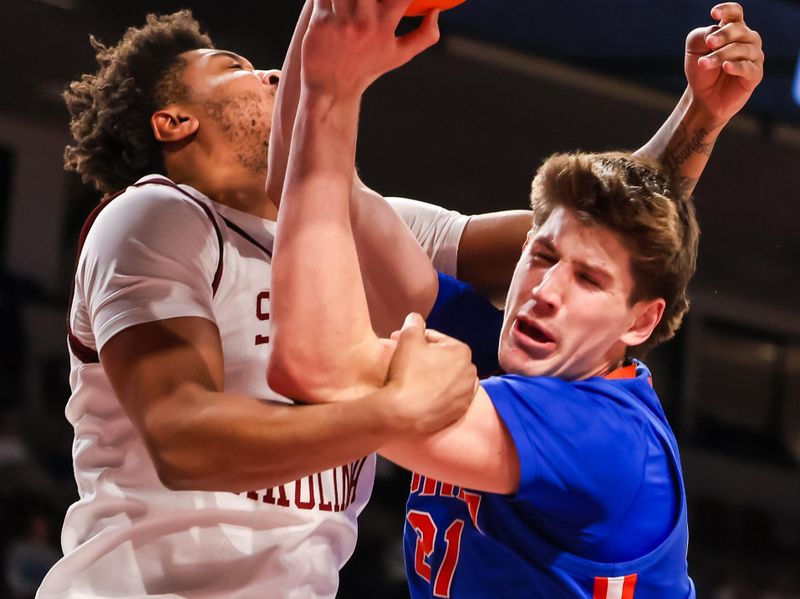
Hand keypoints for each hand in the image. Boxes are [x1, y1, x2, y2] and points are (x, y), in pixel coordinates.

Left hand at [301, 0, 439, 97]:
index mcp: (385, 28)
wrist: (331, 88)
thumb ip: (424, 36)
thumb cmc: (365, 68)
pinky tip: (333, 0)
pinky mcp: (319, 21)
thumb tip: (436, 12)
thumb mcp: (398, 56)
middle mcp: (364, 23)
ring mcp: (340, 22)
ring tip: (356, 0)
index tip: (399, 0)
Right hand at [384, 313, 477, 434]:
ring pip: (449, 377)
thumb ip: (414, 322)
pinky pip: (451, 396)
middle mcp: (471, 372)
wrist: (403, 413)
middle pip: (444, 358)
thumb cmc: (407, 372)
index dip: (416, 340)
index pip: (436, 339)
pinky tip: (425, 393)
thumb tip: (416, 319)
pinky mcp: (461, 412)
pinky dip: (440, 393)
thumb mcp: (408, 338)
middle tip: (407, 360)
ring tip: (416, 378)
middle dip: (427, 357)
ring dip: (435, 374)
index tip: (400, 343)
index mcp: (462, 351)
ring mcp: (467, 394)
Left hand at [685, 2, 763, 126]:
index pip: (735, 13)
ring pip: (742, 49)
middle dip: (723, 35)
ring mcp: (753, 56)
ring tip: (704, 63)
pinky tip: (725, 67)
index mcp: (733, 30)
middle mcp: (747, 40)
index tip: (713, 13)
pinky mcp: (755, 75)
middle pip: (739, 30)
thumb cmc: (701, 69)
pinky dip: (737, 66)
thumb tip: (716, 29)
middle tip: (709, 43)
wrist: (702, 98)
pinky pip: (749, 68)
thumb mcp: (694, 48)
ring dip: (721, 55)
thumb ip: (703, 35)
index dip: (727, 10)